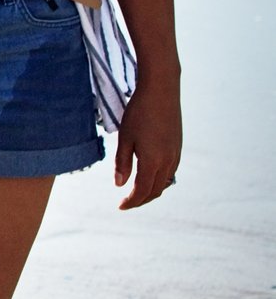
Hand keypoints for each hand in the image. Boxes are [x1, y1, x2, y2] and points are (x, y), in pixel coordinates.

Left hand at [113, 74, 182, 209]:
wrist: (161, 92)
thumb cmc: (139, 113)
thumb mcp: (125, 138)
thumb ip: (122, 163)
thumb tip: (120, 185)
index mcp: (153, 161)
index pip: (142, 191)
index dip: (131, 201)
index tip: (120, 206)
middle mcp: (168, 161)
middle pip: (155, 191)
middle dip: (141, 200)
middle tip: (126, 203)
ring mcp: (176, 155)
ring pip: (164, 182)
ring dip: (151, 191)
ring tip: (136, 193)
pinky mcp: (178, 147)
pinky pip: (170, 172)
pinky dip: (159, 180)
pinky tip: (150, 176)